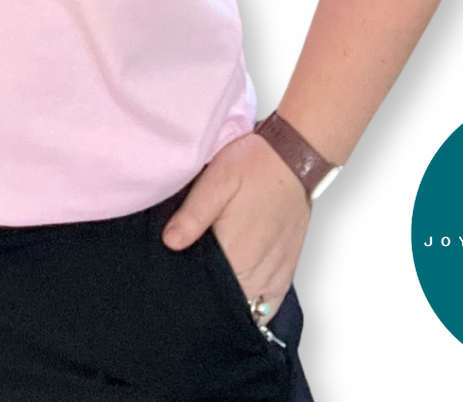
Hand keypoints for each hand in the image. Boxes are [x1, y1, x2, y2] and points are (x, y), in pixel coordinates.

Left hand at [161, 132, 310, 321]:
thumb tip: (170, 243)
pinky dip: (256, 305)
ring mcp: (274, 273)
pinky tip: (242, 296)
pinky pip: (270, 304)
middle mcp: (257, 270)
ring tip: (214, 284)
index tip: (178, 281)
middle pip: (228, 301)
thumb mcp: (216, 181)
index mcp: (236, 253)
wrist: (292, 157)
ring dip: (232, 300)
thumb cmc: (253, 165)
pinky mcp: (287, 268)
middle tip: (192, 277)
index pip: (208, 290)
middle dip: (209, 294)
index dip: (190, 287)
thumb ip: (192, 215)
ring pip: (248, 305)